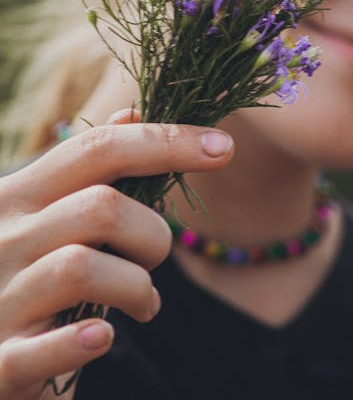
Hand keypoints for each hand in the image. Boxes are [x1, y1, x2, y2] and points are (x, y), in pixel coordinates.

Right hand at [0, 110, 232, 398]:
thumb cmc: (34, 277)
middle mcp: (0, 238)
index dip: (166, 142)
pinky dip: (87, 340)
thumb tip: (133, 112)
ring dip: (136, 286)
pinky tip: (104, 336)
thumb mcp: (50, 213)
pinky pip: (50, 347)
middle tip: (154, 258)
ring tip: (142, 302)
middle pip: (100, 206)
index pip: (97, 148)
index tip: (222, 147)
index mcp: (17, 194)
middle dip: (153, 233)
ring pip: (82, 267)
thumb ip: (88, 167)